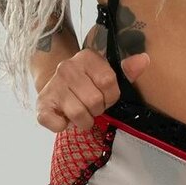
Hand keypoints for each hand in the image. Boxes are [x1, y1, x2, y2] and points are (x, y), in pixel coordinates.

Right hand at [35, 48, 149, 131]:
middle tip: (91, 105)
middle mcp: (67, 68)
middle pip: (95, 101)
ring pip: (79, 115)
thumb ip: (127, 70)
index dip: (111, 96)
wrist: (54, 87)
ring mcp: (53, 86)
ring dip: (84, 121)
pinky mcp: (41, 105)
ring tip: (80, 112)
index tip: (105, 95)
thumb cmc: (87, 83)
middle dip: (97, 109)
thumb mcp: (107, 73)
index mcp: (87, 57)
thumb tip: (144, 59)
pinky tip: (64, 116)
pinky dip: (64, 127)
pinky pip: (58, 125)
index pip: (109, 82)